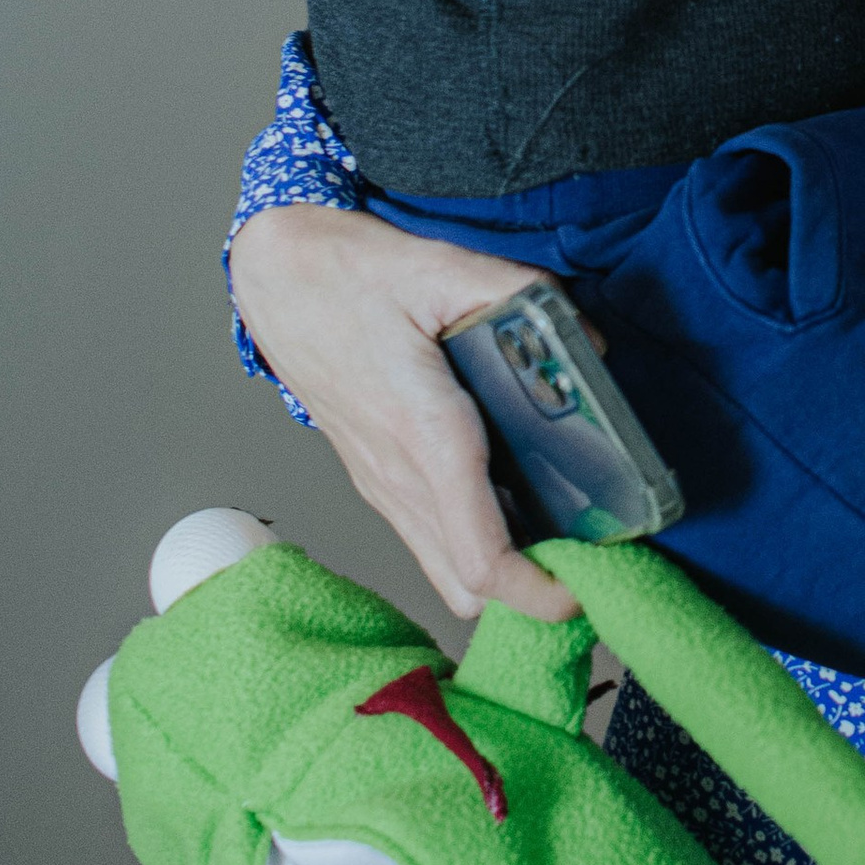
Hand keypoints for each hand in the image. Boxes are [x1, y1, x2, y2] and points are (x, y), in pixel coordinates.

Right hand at [226, 203, 578, 623]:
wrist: (276, 276)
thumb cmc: (347, 274)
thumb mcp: (446, 266)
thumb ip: (524, 296)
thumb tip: (588, 342)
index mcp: (424, 433)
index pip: (480, 554)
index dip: (537, 592)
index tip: (584, 592)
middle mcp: (398, 475)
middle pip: (466, 586)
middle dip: (530, 597)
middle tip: (589, 564)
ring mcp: (382, 482)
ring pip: (445, 570)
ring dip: (501, 577)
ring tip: (564, 540)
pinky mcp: (376, 475)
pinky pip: (428, 539)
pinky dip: (473, 549)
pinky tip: (517, 507)